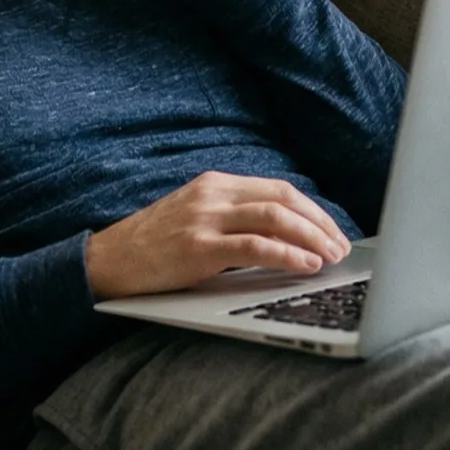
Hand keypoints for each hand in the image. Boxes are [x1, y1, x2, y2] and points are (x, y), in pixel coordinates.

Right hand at [85, 172, 352, 300]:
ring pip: (275, 217)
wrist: (107, 261)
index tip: (334, 232)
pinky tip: (306, 265)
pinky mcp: (199, 247)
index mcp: (215, 184)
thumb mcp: (195, 220)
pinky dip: (288, 254)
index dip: (313, 211)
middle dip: (320, 224)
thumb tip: (285, 238)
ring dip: (312, 238)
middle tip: (341, 248)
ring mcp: (205, 218)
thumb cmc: (153, 247)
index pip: (278, 189)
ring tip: (331, 257)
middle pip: (283, 199)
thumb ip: (233, 220)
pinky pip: (255, 246)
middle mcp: (213, 194)